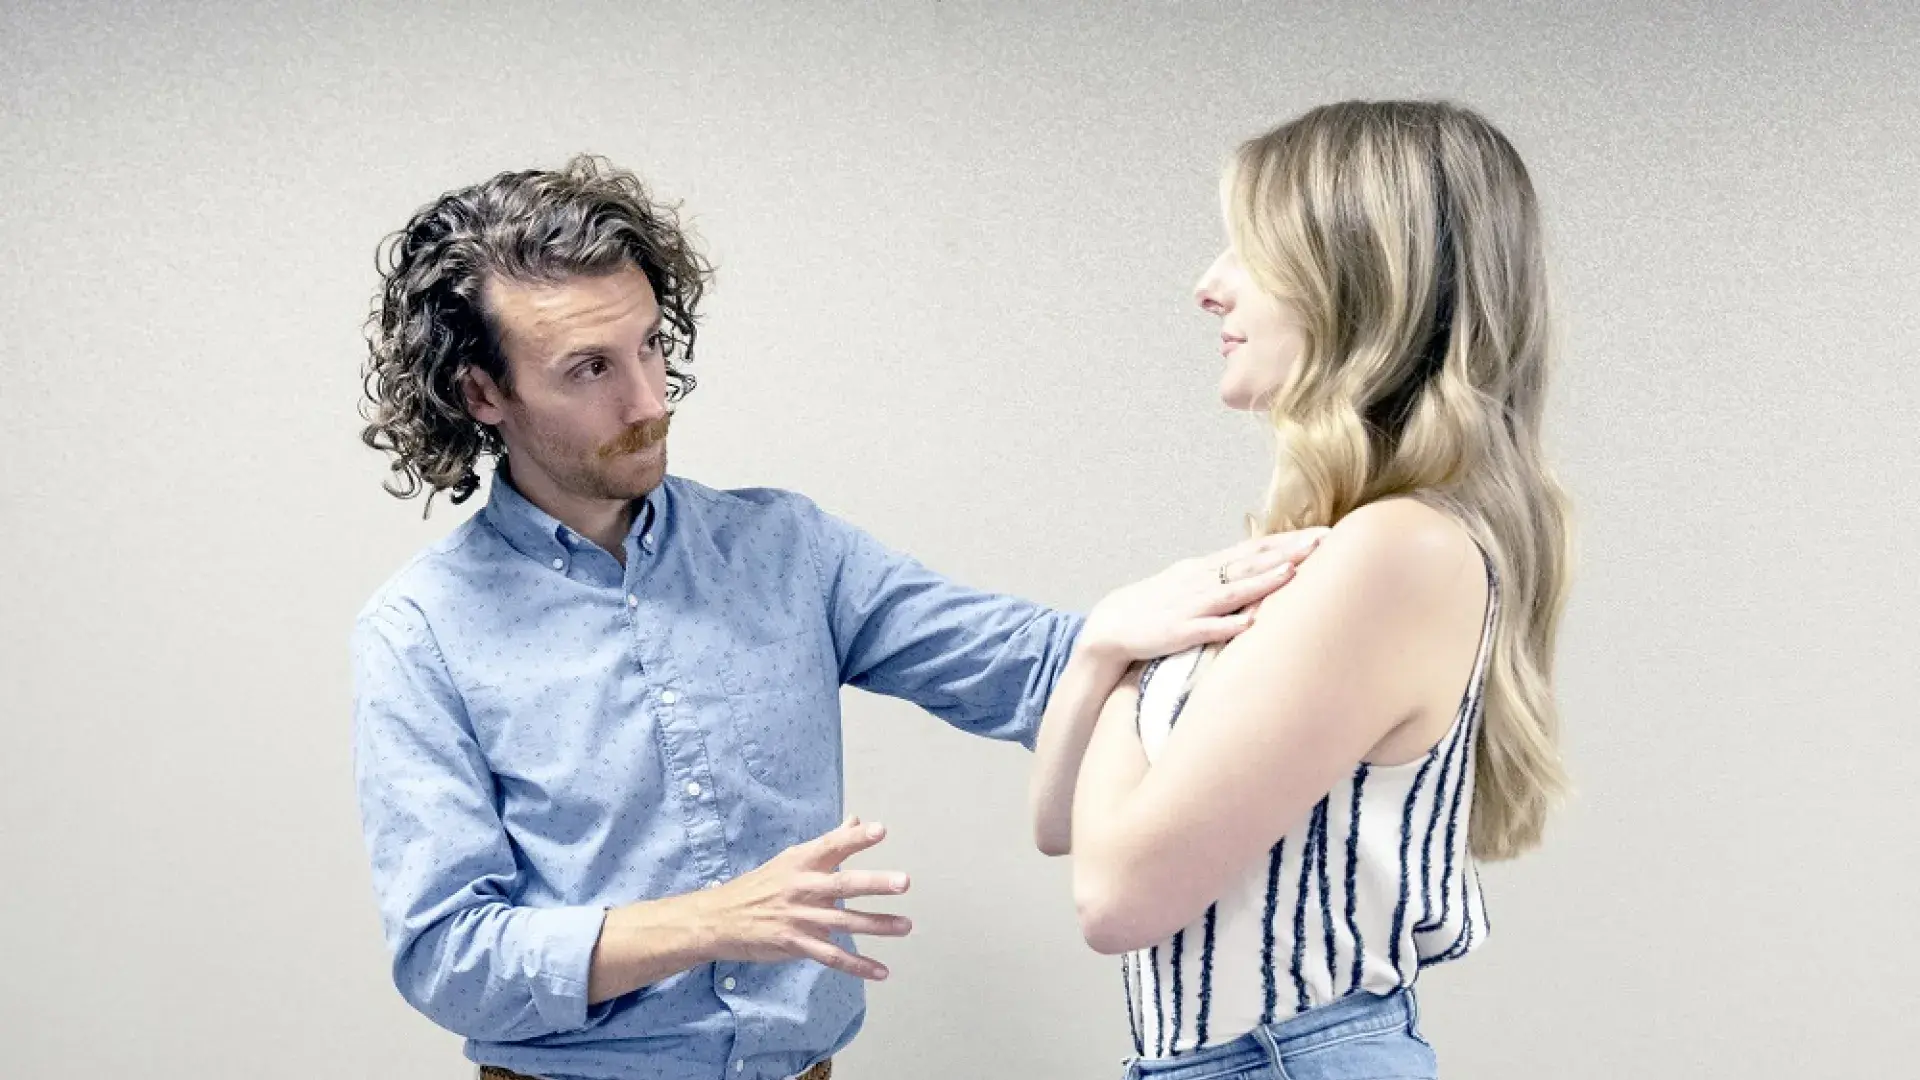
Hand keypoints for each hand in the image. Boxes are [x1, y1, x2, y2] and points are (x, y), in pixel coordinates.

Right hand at [701, 817, 912, 979]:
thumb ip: (828, 843)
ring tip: (905, 925)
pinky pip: (832, 957)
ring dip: (877, 925)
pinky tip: (881, 971)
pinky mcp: (796, 944)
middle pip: (843, 884)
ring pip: (844, 922)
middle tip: (903, 881)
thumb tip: (855, 820)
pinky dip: (858, 966)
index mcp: (801, 862)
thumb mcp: (790, 859)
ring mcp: (800, 918)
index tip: (880, 830)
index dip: (855, 838)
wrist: (720, 919)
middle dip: (874, 883)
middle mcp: (803, 888)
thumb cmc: (760, 885)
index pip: (831, 846)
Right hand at [1081, 528, 1327, 662]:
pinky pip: (1206, 628)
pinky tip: (1249, 622)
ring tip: (1291, 571)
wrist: (1112, 625)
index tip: (1324, 534)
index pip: (1254, 549)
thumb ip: (1226, 575)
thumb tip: (1263, 566)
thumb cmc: (1159, 605)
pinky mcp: (1177, 632)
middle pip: (1249, 562)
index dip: (1289, 541)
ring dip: (1261, 581)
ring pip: (1231, 591)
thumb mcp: (1193, 582)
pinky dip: (1227, 624)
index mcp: (1207, 568)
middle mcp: (1201, 581)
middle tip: (1322, 543)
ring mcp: (1189, 606)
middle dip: (1287, 552)